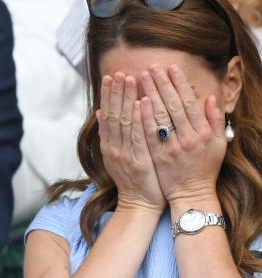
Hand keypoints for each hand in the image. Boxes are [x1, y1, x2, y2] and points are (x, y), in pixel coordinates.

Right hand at [97, 73, 164, 212]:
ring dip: (127, 98)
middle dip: (117, 91)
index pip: (109, 115)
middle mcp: (114, 148)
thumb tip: (101, 113)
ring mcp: (126, 155)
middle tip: (120, 71)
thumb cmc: (135, 180)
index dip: (110, 95)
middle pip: (115, 114)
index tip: (112, 76)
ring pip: (125, 121)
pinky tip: (143, 102)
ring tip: (130, 79)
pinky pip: (139, 136)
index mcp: (110, 146)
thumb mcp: (119, 156)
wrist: (140, 206)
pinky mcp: (139, 161)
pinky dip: (140, 118)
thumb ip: (112, 136)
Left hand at [139, 65, 226, 205]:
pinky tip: (137, 101)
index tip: (172, 68)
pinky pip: (149, 133)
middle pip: (173, 106)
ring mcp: (171, 148)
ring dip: (150, 94)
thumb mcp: (220, 144)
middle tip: (152, 67)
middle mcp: (188, 139)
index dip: (180, 84)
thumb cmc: (206, 168)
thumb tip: (211, 98)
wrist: (192, 194)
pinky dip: (143, 116)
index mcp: (203, 134)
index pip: (189, 103)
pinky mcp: (157, 156)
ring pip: (159, 116)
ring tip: (141, 77)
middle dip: (162, 84)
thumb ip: (215, 120)